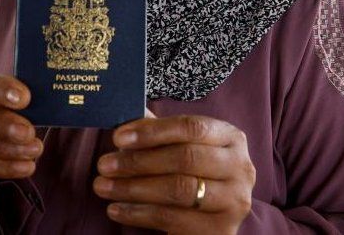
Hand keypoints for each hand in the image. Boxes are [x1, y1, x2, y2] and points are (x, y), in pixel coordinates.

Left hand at [93, 114, 254, 234]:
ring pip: (178, 190)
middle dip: (138, 161)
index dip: (152, 131)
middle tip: (104, 164)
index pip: (191, 127)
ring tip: (103, 186)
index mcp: (231, 137)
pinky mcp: (221, 230)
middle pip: (185, 158)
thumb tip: (122, 118)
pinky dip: (138, 214)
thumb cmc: (192, 173)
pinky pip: (173, 219)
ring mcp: (235, 200)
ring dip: (133, 188)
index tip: (118, 137)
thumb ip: (156, 131)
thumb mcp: (179, 147)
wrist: (211, 217)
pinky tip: (116, 209)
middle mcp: (241, 167)